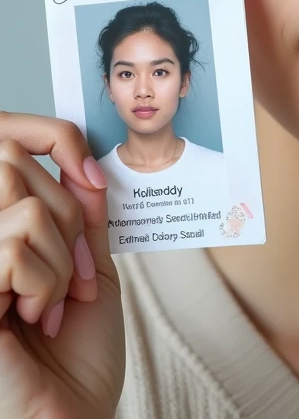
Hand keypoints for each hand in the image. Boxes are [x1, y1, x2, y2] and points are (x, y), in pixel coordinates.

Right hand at [0, 111, 123, 418]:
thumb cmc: (78, 358)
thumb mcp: (88, 268)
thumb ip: (83, 214)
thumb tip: (82, 159)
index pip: (9, 143)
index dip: (58, 137)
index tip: (93, 177)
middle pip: (17, 167)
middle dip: (69, 221)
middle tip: (73, 277)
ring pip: (23, 209)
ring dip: (58, 260)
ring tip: (49, 305)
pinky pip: (13, 243)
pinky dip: (43, 281)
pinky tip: (31, 319)